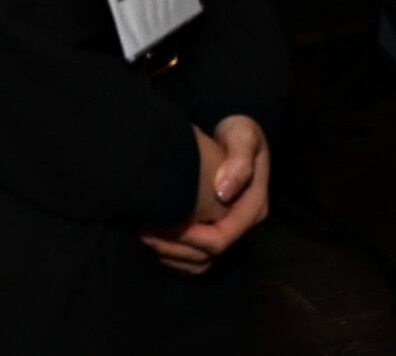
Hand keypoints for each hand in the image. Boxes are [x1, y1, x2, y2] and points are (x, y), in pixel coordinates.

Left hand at [140, 116, 270, 274]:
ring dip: (171, 255)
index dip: (189, 237)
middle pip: (208, 255)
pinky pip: (196, 259)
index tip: (161, 223)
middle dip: (174, 246)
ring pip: (201, 262)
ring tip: (146, 235)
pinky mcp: (215, 230)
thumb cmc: (238, 132)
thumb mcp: (243, 136)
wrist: (235, 132)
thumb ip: (238, 161)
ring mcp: (229, 229)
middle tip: (144, 230)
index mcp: (251, 208)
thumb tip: (224, 192)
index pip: (220, 238)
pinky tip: (156, 241)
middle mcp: (241, 224)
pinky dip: (174, 257)